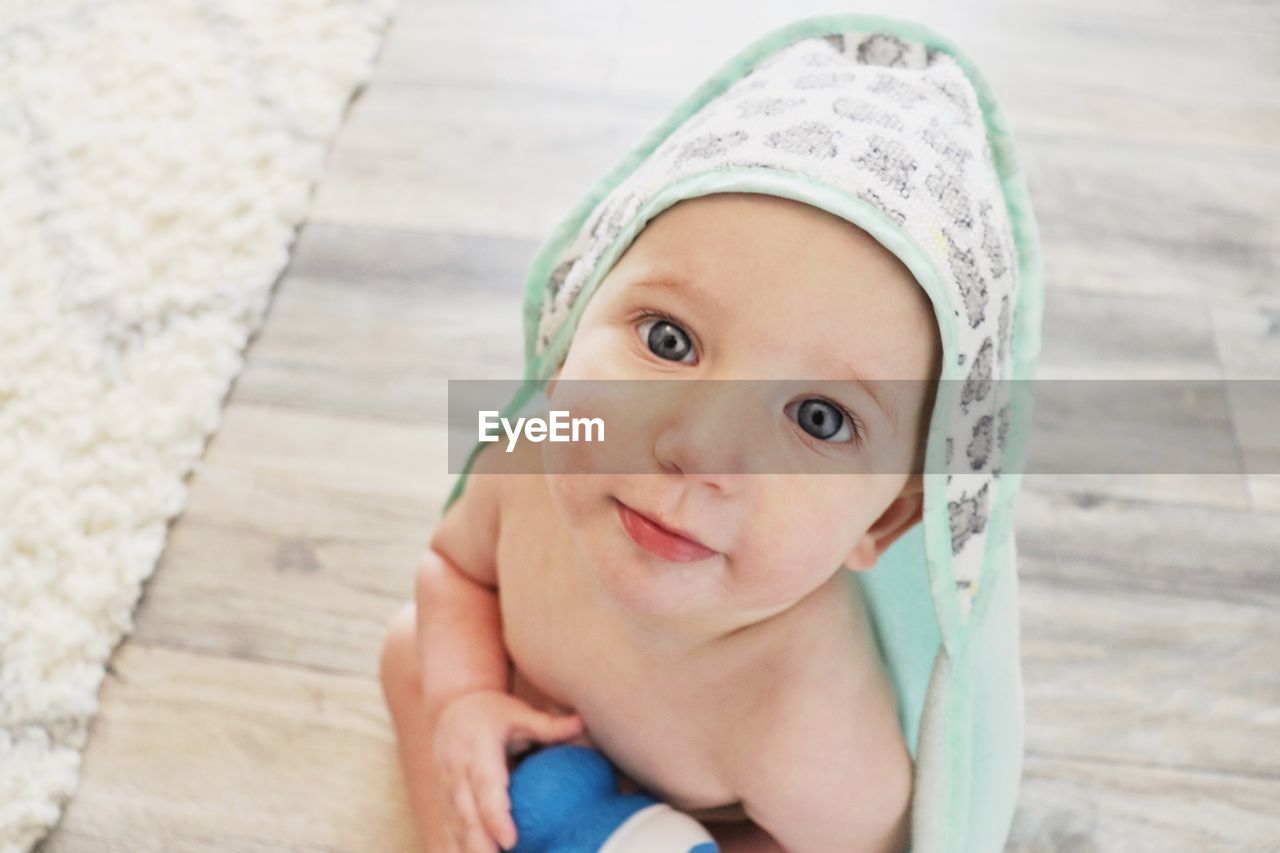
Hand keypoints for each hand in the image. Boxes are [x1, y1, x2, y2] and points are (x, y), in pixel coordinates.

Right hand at [431, 689, 584, 851]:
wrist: (452, 706)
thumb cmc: (494, 712)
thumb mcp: (518, 713)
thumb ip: (547, 725)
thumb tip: (582, 722)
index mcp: (477, 750)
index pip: (487, 787)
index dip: (497, 816)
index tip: (510, 841)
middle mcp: (458, 771)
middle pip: (468, 815)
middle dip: (481, 845)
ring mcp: (447, 788)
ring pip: (456, 826)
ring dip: (470, 850)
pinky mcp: (445, 799)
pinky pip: (450, 829)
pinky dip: (459, 849)